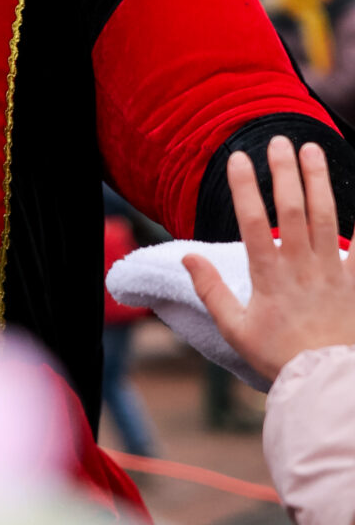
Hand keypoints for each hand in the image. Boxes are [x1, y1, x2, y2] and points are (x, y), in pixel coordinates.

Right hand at [183, 138, 354, 383]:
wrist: (327, 384)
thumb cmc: (279, 358)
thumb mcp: (235, 330)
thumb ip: (211, 290)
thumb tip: (187, 255)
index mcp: (270, 277)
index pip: (253, 222)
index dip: (245, 188)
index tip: (238, 157)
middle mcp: (301, 267)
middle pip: (293, 210)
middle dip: (284, 172)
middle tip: (278, 140)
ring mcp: (332, 272)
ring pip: (325, 217)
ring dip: (318, 180)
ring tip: (311, 149)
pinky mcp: (354, 281)